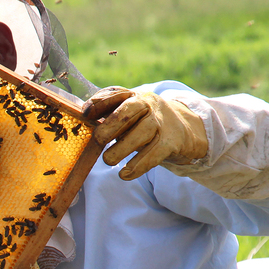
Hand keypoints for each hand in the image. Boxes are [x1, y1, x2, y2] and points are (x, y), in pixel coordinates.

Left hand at [83, 86, 208, 180]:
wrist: (185, 129)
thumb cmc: (145, 122)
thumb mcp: (130, 114)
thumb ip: (109, 114)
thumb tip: (82, 120)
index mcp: (135, 97)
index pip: (116, 94)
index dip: (100, 102)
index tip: (85, 113)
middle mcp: (149, 105)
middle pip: (129, 112)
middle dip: (110, 126)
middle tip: (98, 140)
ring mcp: (162, 123)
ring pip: (141, 133)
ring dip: (122, 149)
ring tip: (108, 160)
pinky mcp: (171, 142)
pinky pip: (154, 154)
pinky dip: (138, 166)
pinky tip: (124, 174)